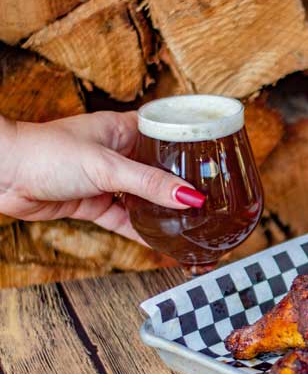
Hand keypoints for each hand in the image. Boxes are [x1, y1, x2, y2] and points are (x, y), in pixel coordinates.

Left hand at [0, 111, 203, 242]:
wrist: (1, 175)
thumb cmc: (45, 153)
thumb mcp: (107, 166)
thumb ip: (150, 184)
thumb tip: (190, 198)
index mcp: (125, 130)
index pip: (169, 137)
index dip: (194, 149)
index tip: (220, 162)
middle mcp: (120, 154)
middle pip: (161, 172)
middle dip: (185, 188)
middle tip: (215, 202)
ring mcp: (108, 181)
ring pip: (146, 199)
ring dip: (166, 213)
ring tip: (195, 226)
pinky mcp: (96, 204)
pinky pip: (128, 220)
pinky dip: (145, 232)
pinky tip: (165, 243)